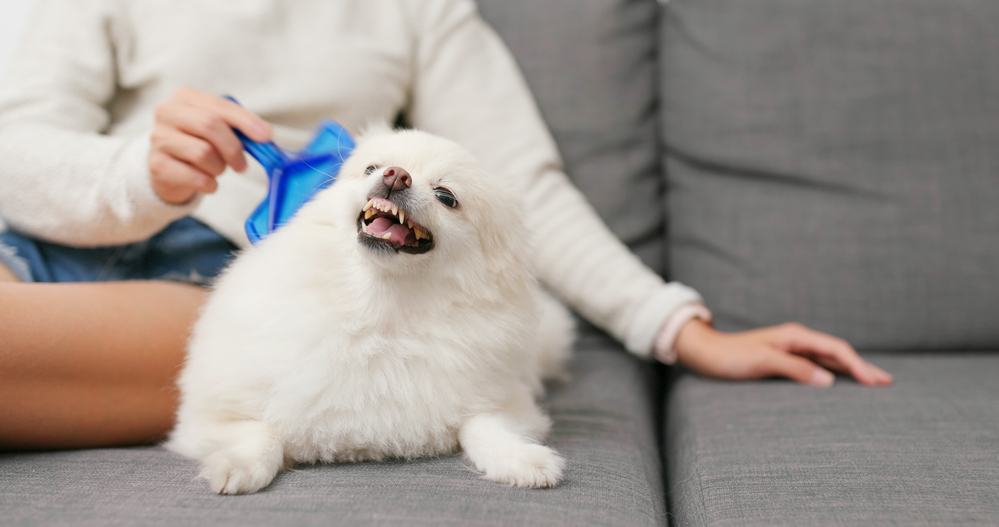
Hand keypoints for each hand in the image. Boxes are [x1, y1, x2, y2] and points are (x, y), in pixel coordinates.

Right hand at [149, 88, 271, 203]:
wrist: (168, 170)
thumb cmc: (199, 144)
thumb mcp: (218, 130)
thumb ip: (239, 128)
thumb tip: (265, 135)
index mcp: (186, 98)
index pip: (219, 106)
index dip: (245, 121)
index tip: (266, 136)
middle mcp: (167, 113)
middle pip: (210, 125)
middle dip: (233, 148)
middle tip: (242, 165)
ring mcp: (158, 138)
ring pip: (202, 153)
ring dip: (219, 167)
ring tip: (216, 170)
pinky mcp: (156, 165)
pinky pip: (195, 177)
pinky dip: (209, 184)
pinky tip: (207, 182)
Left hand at [674, 319, 892, 386]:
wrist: (707, 353)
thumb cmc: (731, 356)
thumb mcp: (762, 361)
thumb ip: (795, 368)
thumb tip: (828, 380)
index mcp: (796, 336)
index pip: (836, 349)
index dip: (858, 365)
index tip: (876, 381)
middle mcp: (797, 339)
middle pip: (838, 352)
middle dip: (863, 367)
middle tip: (887, 382)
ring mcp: (792, 349)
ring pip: (830, 359)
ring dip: (851, 370)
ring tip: (873, 382)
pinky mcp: (785, 359)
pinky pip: (817, 365)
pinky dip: (834, 373)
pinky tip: (842, 382)